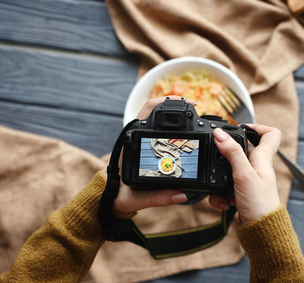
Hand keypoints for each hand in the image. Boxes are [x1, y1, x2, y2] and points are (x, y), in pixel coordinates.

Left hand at [105, 96, 196, 213]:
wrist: (110, 196)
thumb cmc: (119, 195)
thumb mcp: (135, 199)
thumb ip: (157, 198)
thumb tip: (181, 194)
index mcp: (131, 143)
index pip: (147, 112)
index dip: (166, 103)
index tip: (184, 104)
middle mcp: (135, 137)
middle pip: (153, 109)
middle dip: (174, 103)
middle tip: (194, 106)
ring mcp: (139, 139)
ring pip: (155, 117)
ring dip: (172, 113)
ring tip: (192, 113)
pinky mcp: (144, 144)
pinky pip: (157, 129)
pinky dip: (170, 125)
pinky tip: (183, 128)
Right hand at [209, 124, 281, 223]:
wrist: (260, 231)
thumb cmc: (260, 204)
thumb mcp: (243, 174)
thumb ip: (232, 153)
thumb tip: (220, 134)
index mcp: (263, 159)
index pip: (271, 134)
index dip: (257, 127)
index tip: (240, 128)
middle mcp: (257, 167)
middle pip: (242, 150)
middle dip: (226, 154)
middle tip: (217, 157)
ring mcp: (249, 180)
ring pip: (230, 170)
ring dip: (220, 178)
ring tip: (220, 186)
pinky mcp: (241, 192)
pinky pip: (226, 187)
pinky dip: (221, 193)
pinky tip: (222, 200)